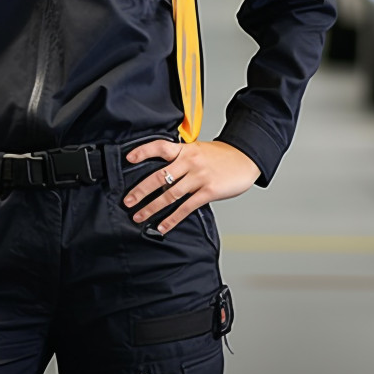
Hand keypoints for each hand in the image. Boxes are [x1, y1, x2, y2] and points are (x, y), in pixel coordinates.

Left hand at [122, 139, 260, 235]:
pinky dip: (172, 219)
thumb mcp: (198, 149)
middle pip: (159, 176)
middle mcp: (190, 162)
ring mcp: (199, 177)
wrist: (245, 158)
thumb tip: (161, 170)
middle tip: (128, 201)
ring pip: (170, 195)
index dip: (143, 151)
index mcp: (185, 149)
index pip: (159, 146)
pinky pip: (186, 207)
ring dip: (152, 208)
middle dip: (141, 190)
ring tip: (139, 216)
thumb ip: (181, 157)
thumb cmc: (221, 156)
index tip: (129, 159)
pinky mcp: (208, 191)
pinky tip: (163, 226)